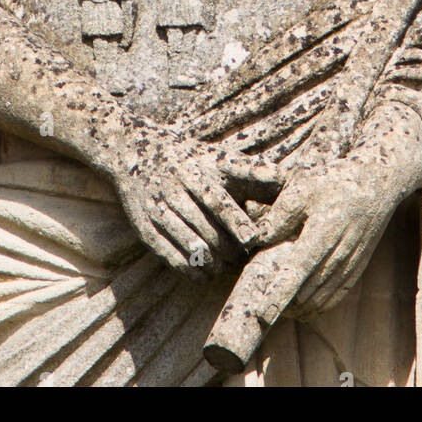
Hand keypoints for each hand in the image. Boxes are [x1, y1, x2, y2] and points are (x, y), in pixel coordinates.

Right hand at [115, 125, 282, 277]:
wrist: (133, 148)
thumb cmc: (193, 159)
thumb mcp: (220, 157)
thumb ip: (253, 171)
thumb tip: (288, 180)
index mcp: (198, 169)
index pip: (219, 199)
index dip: (237, 221)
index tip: (253, 239)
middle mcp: (176, 187)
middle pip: (206, 228)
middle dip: (227, 248)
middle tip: (242, 258)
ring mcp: (158, 207)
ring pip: (188, 245)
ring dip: (211, 262)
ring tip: (224, 266)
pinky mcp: (144, 226)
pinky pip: (168, 255)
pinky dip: (188, 269)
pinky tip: (203, 273)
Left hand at [252, 103, 421, 312]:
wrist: (378, 181)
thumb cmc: (336, 181)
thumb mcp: (304, 188)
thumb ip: (280, 215)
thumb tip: (257, 238)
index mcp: (321, 235)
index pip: (295, 273)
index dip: (278, 296)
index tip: (261, 314)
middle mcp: (338, 256)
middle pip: (306, 294)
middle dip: (283, 305)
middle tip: (259, 306)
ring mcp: (350, 265)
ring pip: (320, 300)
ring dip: (298, 308)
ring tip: (277, 307)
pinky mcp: (357, 267)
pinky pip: (336, 297)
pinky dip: (318, 306)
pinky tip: (303, 306)